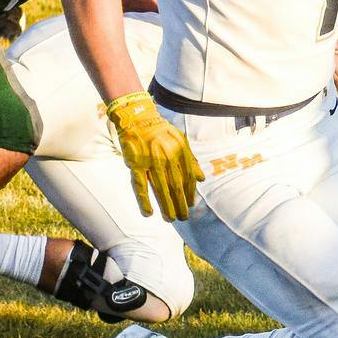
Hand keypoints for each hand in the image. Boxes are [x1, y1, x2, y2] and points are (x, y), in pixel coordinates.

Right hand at [107, 91, 204, 220]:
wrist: (138, 118)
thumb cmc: (161, 131)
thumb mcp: (181, 141)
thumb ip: (191, 160)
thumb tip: (202, 179)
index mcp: (180, 152)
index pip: (188, 178)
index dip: (190, 193)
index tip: (192, 205)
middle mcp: (167, 157)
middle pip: (176, 186)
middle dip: (181, 204)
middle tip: (184, 217)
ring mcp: (151, 161)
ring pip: (161, 189)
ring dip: (166, 206)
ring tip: (170, 219)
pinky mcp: (136, 164)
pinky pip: (140, 185)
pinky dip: (144, 200)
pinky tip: (148, 212)